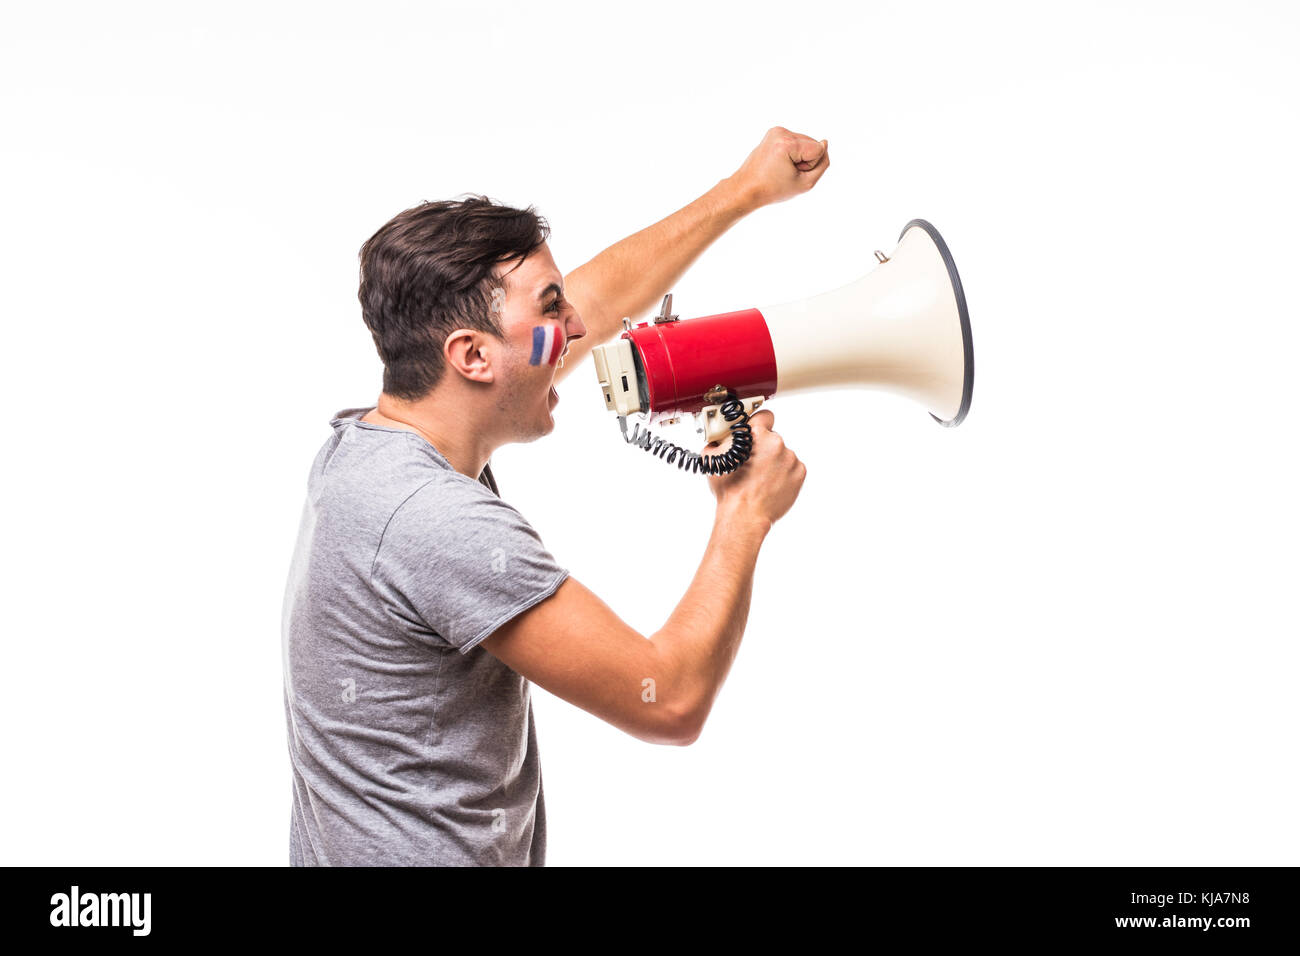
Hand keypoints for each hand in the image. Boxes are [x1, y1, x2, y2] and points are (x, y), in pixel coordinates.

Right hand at [706, 409, 806, 530]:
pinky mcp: (799, 472)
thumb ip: (718, 441)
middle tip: (752, 464)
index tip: (757, 430)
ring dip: (774, 462)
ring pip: (782, 454)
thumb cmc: (730, 490)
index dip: (759, 423)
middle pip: (772, 438)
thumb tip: (719, 437)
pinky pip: (792, 468)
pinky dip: (784, 474)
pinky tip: (771, 484)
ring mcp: (790, 458)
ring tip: (761, 479)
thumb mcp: (712, 459)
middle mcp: (776, 442)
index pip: (764, 416)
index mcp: (756, 435)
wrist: (745, 515)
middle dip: (763, 448)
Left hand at [727, 127, 829, 209]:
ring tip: (781, 168)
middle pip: (812, 143)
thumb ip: (822, 164)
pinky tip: (779, 162)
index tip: (792, 174)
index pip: (819, 149)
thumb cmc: (773, 189)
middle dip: (804, 160)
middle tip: (785, 172)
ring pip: (805, 142)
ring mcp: (776, 130)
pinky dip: (792, 153)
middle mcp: (781, 132)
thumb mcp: (806, 183)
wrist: (746, 189)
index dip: (810, 166)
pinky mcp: (774, 132)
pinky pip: (795, 141)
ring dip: (798, 157)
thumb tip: (825, 143)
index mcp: (786, 143)